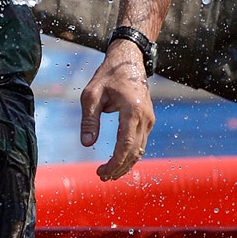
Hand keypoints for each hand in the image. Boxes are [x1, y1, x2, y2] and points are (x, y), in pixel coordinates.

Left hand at [80, 40, 154, 181]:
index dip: (115, 163)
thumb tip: (87, 145)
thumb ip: (89, 120)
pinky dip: (130, 154)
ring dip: (126, 164)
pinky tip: (118, 161)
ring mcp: (149, 119)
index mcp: (132, 110)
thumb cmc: (107, 76)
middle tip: (102, 177)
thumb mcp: (91, 95)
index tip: (101, 173)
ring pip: (140, 149)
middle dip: (119, 168)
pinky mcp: (148, 119)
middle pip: (135, 152)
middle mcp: (145, 117)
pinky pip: (141, 142)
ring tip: (108, 173)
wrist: (129, 60)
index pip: (126, 145)